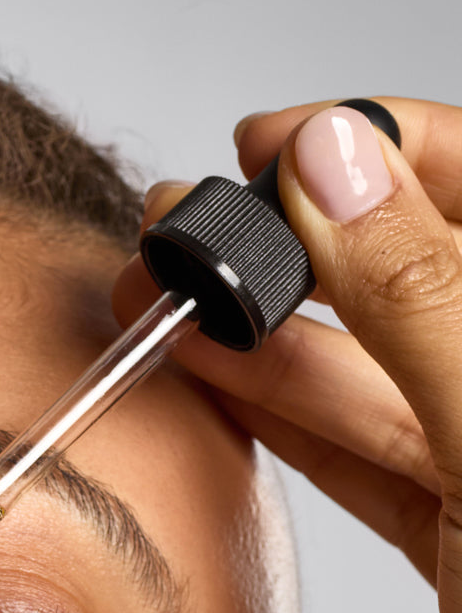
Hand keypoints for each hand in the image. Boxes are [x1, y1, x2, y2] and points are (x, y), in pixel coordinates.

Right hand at [112, 97, 461, 612]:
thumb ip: (430, 306)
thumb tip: (333, 161)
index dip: (385, 149)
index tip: (273, 142)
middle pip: (427, 288)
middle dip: (304, 244)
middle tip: (193, 226)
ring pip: (389, 385)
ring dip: (279, 342)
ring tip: (184, 308)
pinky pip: (380, 470)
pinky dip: (300, 431)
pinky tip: (238, 396)